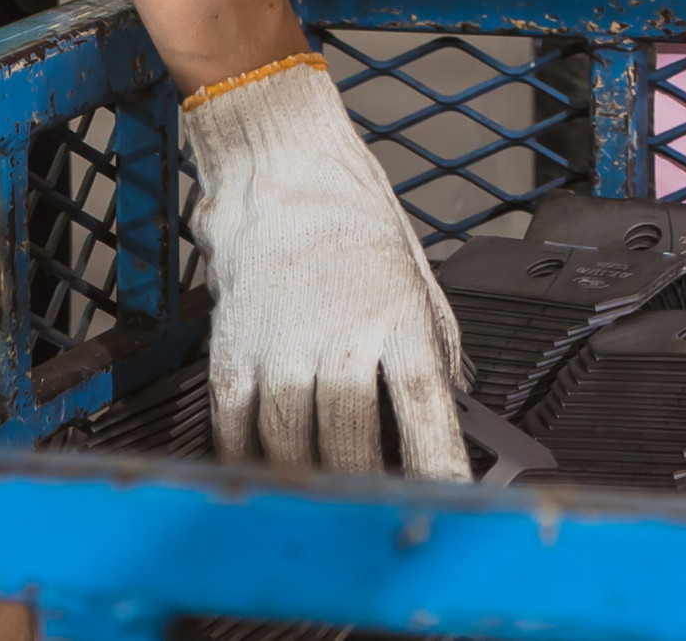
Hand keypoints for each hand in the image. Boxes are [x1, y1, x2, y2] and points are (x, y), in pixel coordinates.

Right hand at [178, 53, 467, 474]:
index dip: (437, 467)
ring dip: (313, 485)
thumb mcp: (418, 277)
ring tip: (327, 503)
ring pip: (295, 448)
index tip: (448, 506)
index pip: (425, 407)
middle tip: (378, 515)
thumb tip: (452, 410)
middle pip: (354, 443)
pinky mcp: (232, 351)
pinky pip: (237, 430)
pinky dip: (253, 463)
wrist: (280, 169)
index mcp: (398, 315)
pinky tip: (270, 475)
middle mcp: (340, 334)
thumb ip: (437, 345)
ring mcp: (281, 346)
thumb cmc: (353, 222)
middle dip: (368, 492)